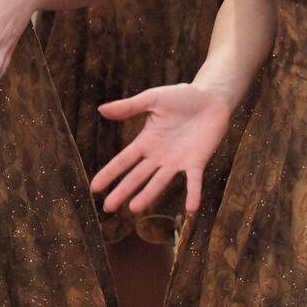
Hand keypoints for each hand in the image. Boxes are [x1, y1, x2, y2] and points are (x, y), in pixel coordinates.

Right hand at [90, 83, 232, 215]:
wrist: (211, 98)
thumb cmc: (182, 97)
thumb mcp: (152, 99)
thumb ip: (129, 107)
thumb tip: (101, 110)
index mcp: (146, 141)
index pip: (123, 161)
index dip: (110, 173)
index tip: (95, 188)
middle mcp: (159, 156)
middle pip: (137, 176)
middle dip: (122, 191)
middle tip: (108, 208)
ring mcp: (177, 161)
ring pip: (159, 182)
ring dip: (148, 195)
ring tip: (134, 208)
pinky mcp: (197, 162)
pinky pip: (194, 181)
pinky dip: (193, 194)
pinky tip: (191, 209)